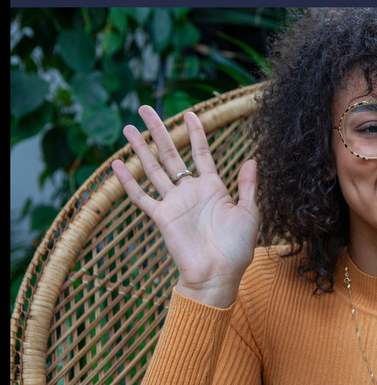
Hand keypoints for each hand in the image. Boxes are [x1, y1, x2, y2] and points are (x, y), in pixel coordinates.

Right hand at [111, 106, 258, 307]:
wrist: (219, 275)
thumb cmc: (237, 248)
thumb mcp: (249, 212)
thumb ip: (248, 185)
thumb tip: (252, 159)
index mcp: (213, 188)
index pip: (201, 153)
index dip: (195, 133)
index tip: (189, 113)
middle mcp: (190, 191)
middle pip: (171, 154)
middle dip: (159, 131)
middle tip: (145, 109)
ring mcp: (174, 203)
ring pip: (153, 169)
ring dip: (140, 148)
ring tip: (128, 128)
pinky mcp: (161, 217)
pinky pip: (141, 196)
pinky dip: (128, 181)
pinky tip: (116, 163)